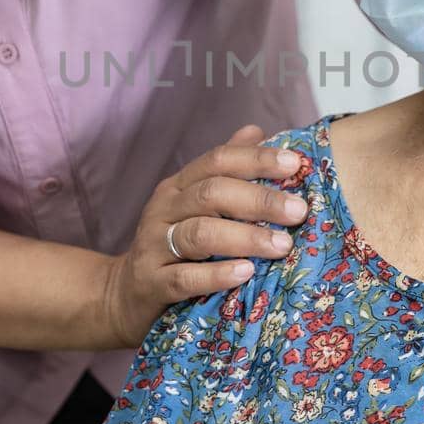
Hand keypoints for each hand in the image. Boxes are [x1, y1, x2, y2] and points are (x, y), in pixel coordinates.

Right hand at [100, 125, 308, 347]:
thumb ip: (226, 169)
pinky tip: (246, 273)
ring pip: (200, 233)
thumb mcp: (194, 203)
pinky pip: (185, 277)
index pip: (217, 160)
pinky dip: (217, 274)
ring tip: (282, 245)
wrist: (125, 293)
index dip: (256, 159)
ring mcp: (154, 246)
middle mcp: (164, 209)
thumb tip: (257, 130)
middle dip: (259, 200)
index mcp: (179, 185)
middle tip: (298, 211)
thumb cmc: (173, 244)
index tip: (294, 163)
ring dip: (245, 237)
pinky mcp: (152, 283)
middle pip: (211, 193)